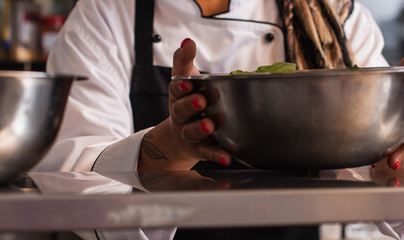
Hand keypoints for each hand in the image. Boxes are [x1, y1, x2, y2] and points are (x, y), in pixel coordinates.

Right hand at [137, 38, 231, 170]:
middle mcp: (181, 116)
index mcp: (178, 97)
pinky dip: (216, 155)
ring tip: (211, 125)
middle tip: (201, 100)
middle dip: (190, 105)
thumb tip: (187, 41)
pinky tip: (227, 157)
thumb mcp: (184, 79)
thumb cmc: (186, 101)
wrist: (178, 137)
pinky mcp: (200, 149)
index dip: (181, 85)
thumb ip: (184, 60)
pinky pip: (208, 152)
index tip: (188, 80)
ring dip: (200, 128)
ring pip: (192, 131)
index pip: (176, 89)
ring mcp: (190, 133)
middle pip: (182, 110)